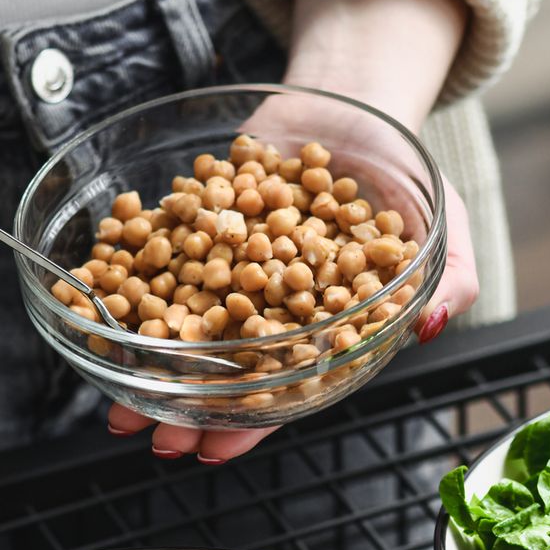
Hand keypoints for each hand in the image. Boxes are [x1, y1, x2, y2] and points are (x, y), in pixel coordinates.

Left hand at [107, 0, 478, 461]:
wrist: (354, 100)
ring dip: (148, 363)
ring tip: (116, 399)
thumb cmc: (404, 174)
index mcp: (323, 328)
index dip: (251, 422)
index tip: (215, 449)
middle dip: (187, 408)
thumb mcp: (446, 225)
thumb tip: (424, 328)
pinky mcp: (198, 221)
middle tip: (154, 437)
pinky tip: (100, 304)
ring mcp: (227, 265)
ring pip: (181, 323)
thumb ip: (448, 280)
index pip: (283, 388)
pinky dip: (129, 278)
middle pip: (221, 369)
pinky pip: (158, 252)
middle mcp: (267, 306)